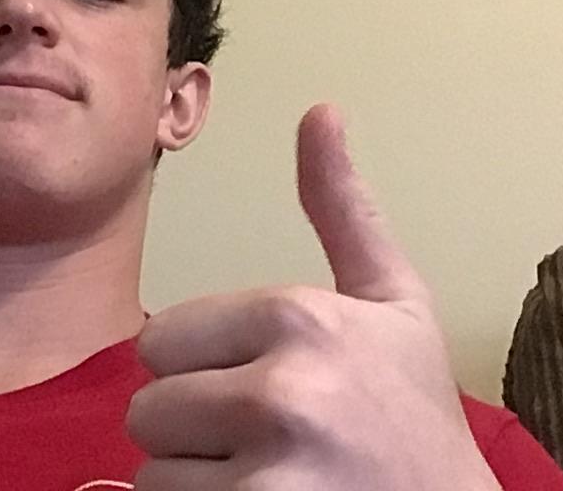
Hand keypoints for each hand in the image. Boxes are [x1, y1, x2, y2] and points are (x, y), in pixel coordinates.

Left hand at [125, 103, 501, 489]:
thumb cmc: (414, 410)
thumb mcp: (393, 299)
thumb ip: (343, 208)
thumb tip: (321, 109)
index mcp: (298, 317)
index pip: (159, 340)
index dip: (200, 367)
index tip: (259, 383)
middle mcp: (279, 392)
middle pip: (147, 409)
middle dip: (192, 427)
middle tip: (262, 439)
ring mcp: (268, 475)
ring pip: (152, 473)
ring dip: (195, 480)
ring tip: (264, 477)